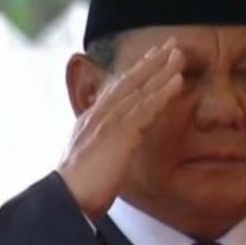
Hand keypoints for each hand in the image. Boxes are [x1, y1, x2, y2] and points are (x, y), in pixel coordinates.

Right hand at [57, 39, 184, 219]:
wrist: (66, 200)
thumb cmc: (78, 189)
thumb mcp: (90, 161)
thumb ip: (103, 148)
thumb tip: (112, 148)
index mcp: (91, 120)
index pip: (116, 90)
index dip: (135, 72)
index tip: (150, 58)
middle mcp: (99, 114)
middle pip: (129, 80)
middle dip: (151, 61)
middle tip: (170, 44)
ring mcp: (108, 121)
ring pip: (140, 89)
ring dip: (161, 69)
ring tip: (180, 54)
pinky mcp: (120, 133)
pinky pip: (146, 107)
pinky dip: (163, 92)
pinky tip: (178, 81)